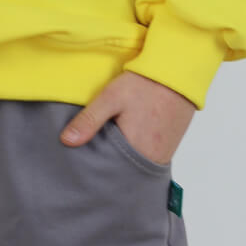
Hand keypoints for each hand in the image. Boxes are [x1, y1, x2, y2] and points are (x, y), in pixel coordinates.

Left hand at [60, 69, 195, 163]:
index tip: (84, 163)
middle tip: (96, 156)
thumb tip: (66, 141)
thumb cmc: (145, 84)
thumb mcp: (111, 98)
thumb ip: (89, 120)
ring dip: (123, 161)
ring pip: (135, 166)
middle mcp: (152, 158)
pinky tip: (128, 142)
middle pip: (123, 171)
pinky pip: (148, 159)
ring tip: (111, 149)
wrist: (178, 75)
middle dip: (109, 166)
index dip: (95, 168)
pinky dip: (136, 155)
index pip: (109, 171)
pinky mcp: (169, 148)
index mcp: (135, 150)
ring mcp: (164, 155)